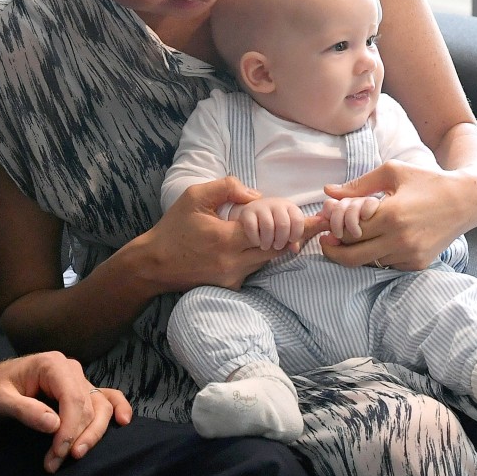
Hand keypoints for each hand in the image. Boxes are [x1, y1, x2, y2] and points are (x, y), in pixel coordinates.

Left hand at [0, 352, 132, 472]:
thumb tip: (54, 425)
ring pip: (100, 407)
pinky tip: (124, 421)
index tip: (57, 454)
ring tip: (77, 455)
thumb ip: (25, 410)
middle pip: (87, 407)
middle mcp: (71, 369)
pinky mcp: (80, 391)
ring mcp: (78, 379)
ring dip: (93, 434)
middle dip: (75, 438)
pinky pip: (106, 398)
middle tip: (54, 463)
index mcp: (52, 365)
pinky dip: (118, 408)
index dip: (69, 430)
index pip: (72, 399)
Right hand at [138, 178, 325, 291]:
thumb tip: (257, 196)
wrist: (153, 264)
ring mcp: (233, 278)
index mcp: (226, 239)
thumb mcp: (195, 197)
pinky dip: (260, 254)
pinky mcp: (230, 287)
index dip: (297, 224)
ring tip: (293, 229)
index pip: (272, 232)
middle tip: (318, 222)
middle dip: (296, 235)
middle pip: (278, 249)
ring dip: (278, 244)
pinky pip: (254, 268)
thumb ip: (227, 188)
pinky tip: (258, 242)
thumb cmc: (173, 227)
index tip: (322, 219)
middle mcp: (233, 262)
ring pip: (269, 260)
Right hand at [231, 196, 307, 250]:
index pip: (298, 220)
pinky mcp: (247, 212)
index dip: (296, 234)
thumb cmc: (275, 224)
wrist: (254, 214)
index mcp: (289, 207)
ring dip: (268, 241)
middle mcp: (275, 204)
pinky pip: (252, 227)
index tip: (291, 241)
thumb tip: (295, 249)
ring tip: (266, 246)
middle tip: (277, 246)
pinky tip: (257, 242)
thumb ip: (295, 240)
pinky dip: (255, 239)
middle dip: (281, 240)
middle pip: (283, 224)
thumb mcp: (288, 230)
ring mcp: (260, 206)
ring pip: (268, 226)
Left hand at [320, 160, 476, 269]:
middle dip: (334, 250)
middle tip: (327, 241)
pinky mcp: (418, 263)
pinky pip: (386, 265)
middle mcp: (401, 239)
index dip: (333, 230)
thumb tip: (327, 191)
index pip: (348, 232)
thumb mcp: (392, 173)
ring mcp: (410, 254)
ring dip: (356, 252)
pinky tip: (375, 242)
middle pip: (352, 256)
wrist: (465, 200)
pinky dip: (376, 256)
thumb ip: (357, 185)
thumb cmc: (426, 181)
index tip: (326, 226)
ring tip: (352, 238)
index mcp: (391, 215)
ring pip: (368, 262)